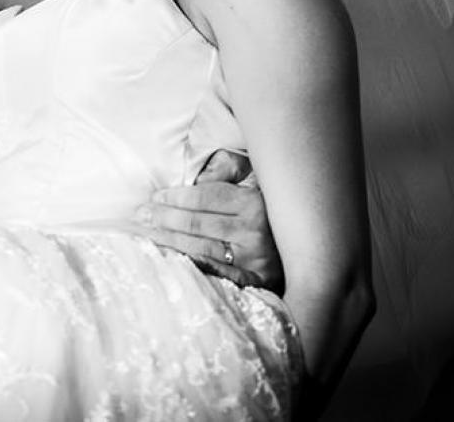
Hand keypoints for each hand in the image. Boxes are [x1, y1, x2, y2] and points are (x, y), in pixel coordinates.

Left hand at [130, 150, 283, 291]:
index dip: (176, 197)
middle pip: (198, 224)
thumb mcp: (257, 180)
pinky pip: (215, 274)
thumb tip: (198, 173)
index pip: (205, 198)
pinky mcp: (254, 283)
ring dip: (170, 241)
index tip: (155, 196)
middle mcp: (255, 233)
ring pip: (201, 248)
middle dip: (165, 218)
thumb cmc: (274, 209)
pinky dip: (191, 265)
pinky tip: (171, 259)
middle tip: (141, 214)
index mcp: (254, 203)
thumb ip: (229, 170)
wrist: (312, 249)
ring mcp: (254, 261)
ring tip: (147, 233)